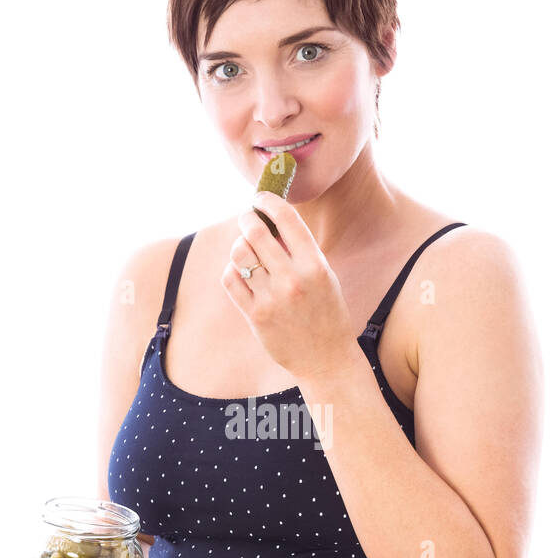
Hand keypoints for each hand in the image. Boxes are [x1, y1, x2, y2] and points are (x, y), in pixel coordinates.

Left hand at [221, 189, 358, 381]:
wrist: (326, 360)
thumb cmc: (326, 313)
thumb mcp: (324, 276)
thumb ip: (301, 251)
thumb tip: (270, 221)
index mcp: (316, 265)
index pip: (287, 218)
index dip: (268, 201)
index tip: (260, 198)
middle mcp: (293, 279)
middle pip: (255, 233)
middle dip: (247, 220)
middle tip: (248, 220)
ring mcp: (272, 299)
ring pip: (239, 254)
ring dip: (239, 245)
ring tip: (245, 249)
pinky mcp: (255, 316)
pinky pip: (230, 280)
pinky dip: (231, 270)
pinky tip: (240, 272)